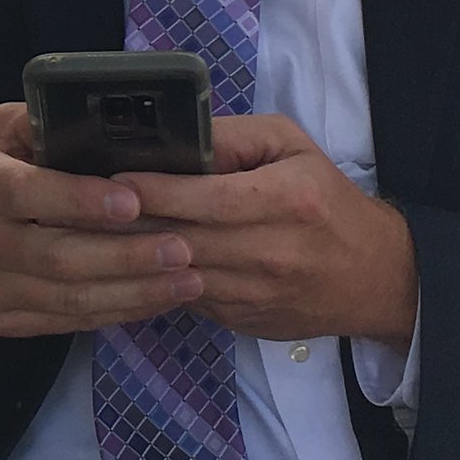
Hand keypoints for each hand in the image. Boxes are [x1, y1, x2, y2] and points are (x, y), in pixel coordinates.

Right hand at [0, 105, 208, 342]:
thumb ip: (41, 128)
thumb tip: (110, 126)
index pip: (29, 195)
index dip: (81, 201)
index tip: (134, 202)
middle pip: (59, 257)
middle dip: (128, 256)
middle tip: (184, 248)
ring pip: (69, 299)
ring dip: (134, 292)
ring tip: (188, 279)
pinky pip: (64, 322)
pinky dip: (113, 312)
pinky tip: (153, 299)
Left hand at [112, 114, 417, 345]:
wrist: (373, 278)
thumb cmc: (326, 201)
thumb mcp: (291, 147)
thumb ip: (234, 138)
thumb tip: (177, 138)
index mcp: (285, 200)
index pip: (206, 199)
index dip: (155, 191)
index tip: (113, 180)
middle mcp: (269, 251)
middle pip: (182, 238)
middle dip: (130, 223)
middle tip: (86, 205)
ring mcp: (253, 293)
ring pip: (176, 274)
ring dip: (135, 256)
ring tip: (95, 233)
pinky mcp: (240, 321)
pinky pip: (185, 297)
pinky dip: (157, 280)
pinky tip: (132, 262)